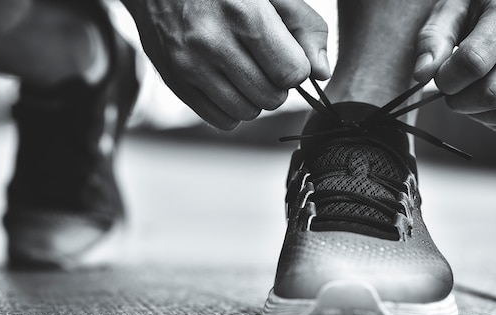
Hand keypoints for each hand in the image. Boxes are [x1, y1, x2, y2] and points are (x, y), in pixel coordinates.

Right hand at [124, 0, 328, 128]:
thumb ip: (304, 26)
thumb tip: (320, 73)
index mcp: (243, 13)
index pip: (290, 72)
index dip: (296, 67)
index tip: (287, 55)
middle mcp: (212, 42)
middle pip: (270, 97)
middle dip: (277, 85)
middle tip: (266, 64)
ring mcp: (189, 65)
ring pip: (247, 112)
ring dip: (255, 99)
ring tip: (247, 72)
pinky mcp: (175, 82)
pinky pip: (221, 120)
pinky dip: (233, 109)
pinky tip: (229, 85)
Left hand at [414, 0, 495, 134]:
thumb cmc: (486, 2)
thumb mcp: (455, 5)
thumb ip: (435, 37)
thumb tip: (422, 74)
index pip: (473, 63)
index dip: (446, 78)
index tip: (440, 74)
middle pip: (492, 93)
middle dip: (459, 99)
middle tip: (453, 85)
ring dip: (477, 113)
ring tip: (469, 91)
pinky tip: (486, 101)